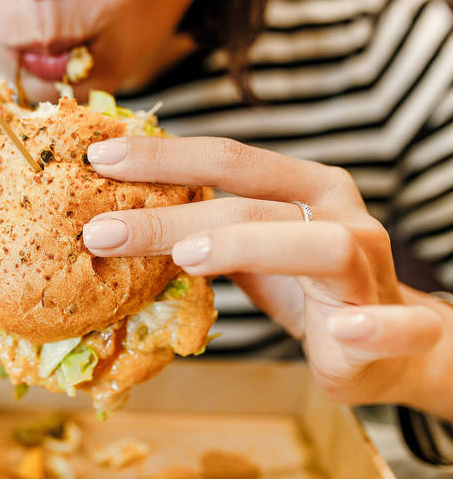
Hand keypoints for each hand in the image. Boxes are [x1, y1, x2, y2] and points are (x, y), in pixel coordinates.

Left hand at [82, 135, 444, 407]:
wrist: (386, 340)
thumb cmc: (304, 283)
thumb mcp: (249, 249)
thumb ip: (205, 229)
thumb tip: (119, 219)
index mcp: (302, 184)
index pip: (227, 159)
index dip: (163, 157)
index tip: (99, 159)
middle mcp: (337, 212)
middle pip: (250, 202)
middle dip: (170, 217)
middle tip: (102, 232)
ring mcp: (370, 264)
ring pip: (317, 245)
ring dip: (248, 247)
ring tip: (187, 260)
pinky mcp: (398, 321)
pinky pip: (396, 323)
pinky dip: (371, 327)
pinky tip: (338, 332)